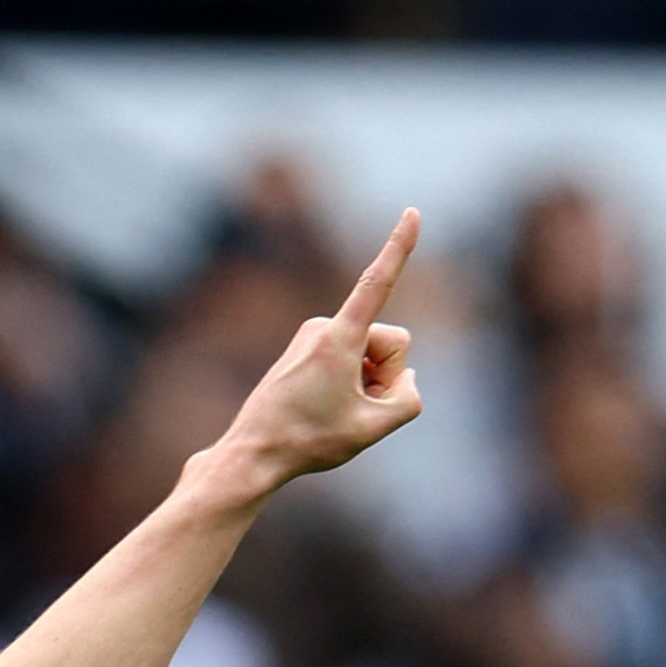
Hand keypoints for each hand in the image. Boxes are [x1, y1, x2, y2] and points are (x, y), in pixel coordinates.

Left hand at [212, 208, 424, 488]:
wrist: (253, 453)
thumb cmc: (309, 442)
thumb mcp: (374, 429)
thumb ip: (409, 400)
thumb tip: (406, 378)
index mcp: (338, 339)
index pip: (376, 283)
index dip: (398, 248)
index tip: (412, 212)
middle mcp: (322, 328)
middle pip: (390, 342)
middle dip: (385, 376)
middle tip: (354, 409)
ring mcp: (312, 337)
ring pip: (370, 354)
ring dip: (366, 383)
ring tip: (332, 411)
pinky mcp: (306, 348)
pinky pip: (350, 359)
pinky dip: (350, 382)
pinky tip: (324, 407)